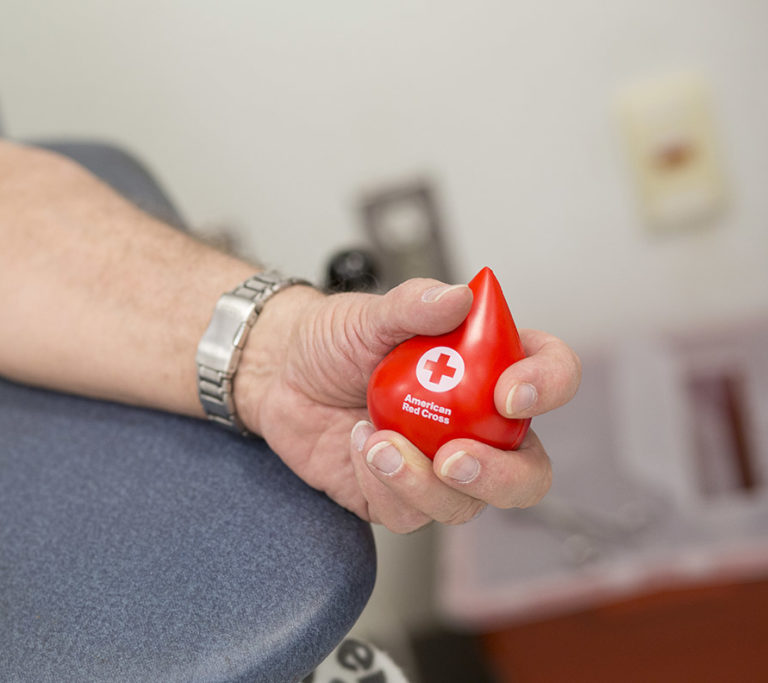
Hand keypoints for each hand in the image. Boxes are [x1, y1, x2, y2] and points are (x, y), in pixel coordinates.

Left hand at [235, 278, 581, 532]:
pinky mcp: (399, 496)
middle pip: (527, 470)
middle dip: (500, 476)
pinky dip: (384, 484)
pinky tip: (360, 446)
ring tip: (378, 441)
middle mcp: (475, 424)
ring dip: (423, 483)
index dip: (548, 386)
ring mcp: (439, 466)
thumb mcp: (369, 312)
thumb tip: (459, 296)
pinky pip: (410, 513)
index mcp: (488, 368)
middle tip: (453, 458)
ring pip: (467, 503)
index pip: (550, 374)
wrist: (280, 374)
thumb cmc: (333, 339)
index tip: (510, 393)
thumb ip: (413, 304)